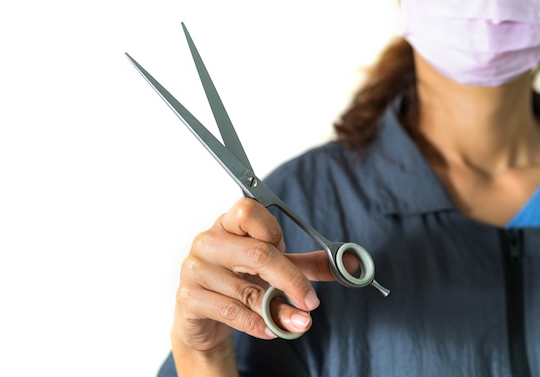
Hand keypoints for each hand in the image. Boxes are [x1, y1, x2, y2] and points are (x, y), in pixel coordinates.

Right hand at [172, 198, 334, 354]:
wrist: (204, 315)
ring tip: (297, 323)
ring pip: (248, 290)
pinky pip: (231, 311)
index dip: (273, 231)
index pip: (249, 210)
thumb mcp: (275, 269)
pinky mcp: (188, 297)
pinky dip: (257, 323)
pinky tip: (270, 329)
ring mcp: (194, 268)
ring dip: (278, 311)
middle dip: (291, 280)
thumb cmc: (239, 281)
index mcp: (228, 224)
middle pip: (258, 253)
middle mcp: (208, 240)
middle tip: (311, 302)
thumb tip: (351, 264)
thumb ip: (307, 265)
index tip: (287, 251)